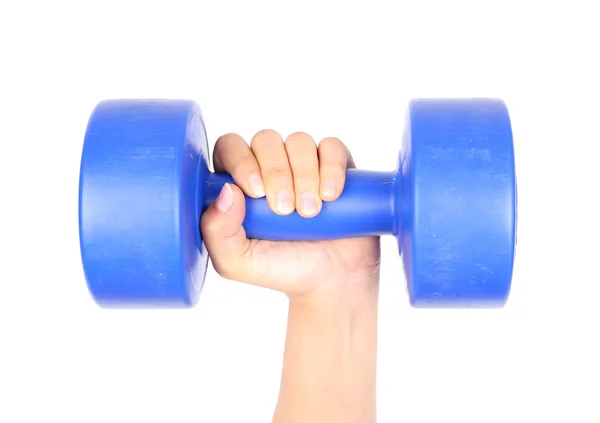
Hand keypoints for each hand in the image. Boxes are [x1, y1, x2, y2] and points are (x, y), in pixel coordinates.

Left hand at [200, 130, 379, 301]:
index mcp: (238, 183)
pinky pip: (332, 147)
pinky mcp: (334, 165)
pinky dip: (331, 168)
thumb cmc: (283, 268)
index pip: (229, 148)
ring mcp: (302, 162)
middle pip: (265, 139)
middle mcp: (269, 166)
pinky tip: (330, 195)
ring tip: (310, 211)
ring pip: (298, 141)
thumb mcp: (238, 263)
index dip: (240, 161)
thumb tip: (226, 191)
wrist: (333, 279)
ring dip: (304, 175)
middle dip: (276, 173)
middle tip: (285, 209)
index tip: (255, 192)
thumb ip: (217, 233)